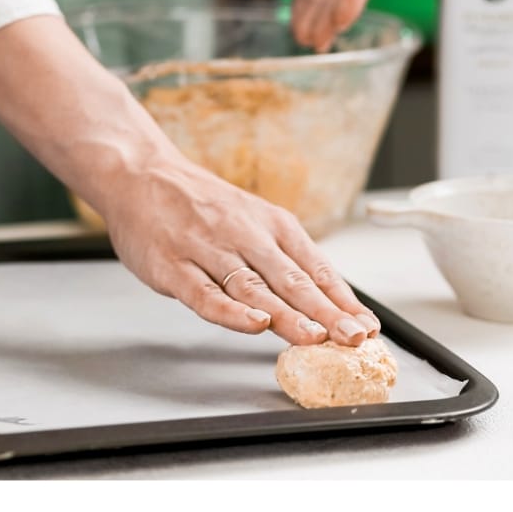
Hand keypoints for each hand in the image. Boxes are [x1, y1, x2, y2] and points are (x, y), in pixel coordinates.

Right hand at [0, 16, 379, 345]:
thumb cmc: (204, 206)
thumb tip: (331, 297)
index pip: (317, 268)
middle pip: (293, 280)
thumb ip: (287, 258)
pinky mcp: (171, 266)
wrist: (143, 173)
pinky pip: (204, 293)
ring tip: (315, 337)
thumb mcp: (256, 220)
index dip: (344, 300)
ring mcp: (208, 250)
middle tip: (353, 337)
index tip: (368, 326)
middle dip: (327, 312)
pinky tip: (253, 325)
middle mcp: (247, 236)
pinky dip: (230, 311)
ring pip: (255, 288)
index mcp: (274, 225)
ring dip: (288, 315)